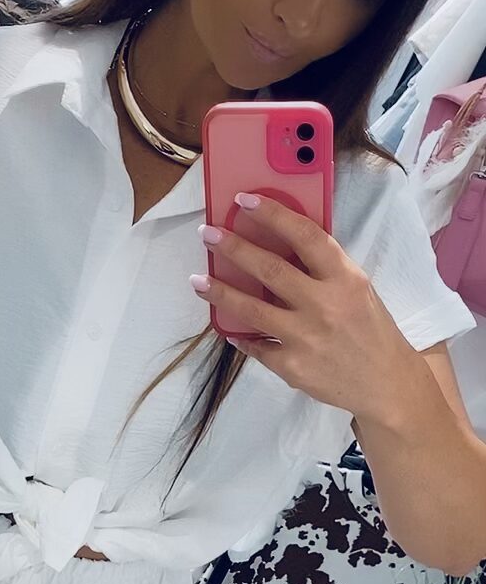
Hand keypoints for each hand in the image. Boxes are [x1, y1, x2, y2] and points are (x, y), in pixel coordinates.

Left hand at [191, 194, 413, 422]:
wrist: (385, 383)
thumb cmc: (369, 329)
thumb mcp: (357, 289)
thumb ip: (323, 269)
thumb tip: (277, 243)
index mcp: (345, 278)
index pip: (305, 236)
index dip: (273, 214)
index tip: (244, 200)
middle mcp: (325, 305)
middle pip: (270, 269)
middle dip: (233, 248)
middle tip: (208, 234)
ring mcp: (306, 338)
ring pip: (252, 309)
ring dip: (220, 292)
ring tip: (198, 280)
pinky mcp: (292, 367)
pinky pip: (256, 346)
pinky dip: (240, 335)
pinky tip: (227, 327)